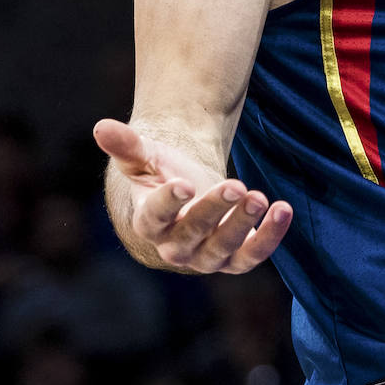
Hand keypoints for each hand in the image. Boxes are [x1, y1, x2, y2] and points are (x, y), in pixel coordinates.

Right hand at [93, 118, 291, 272]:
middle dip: (214, 211)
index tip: (184, 184)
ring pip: (222, 249)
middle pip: (192, 234)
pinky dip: (269, 237)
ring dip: (243, 225)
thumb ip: (126, 145)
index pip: (153, 218)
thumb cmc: (160, 173)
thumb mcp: (143, 156)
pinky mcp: (233, 257)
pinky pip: (251, 256)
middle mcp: (174, 245)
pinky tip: (283, 210)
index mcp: (147, 220)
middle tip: (236, 186)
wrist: (186, 194)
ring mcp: (204, 255)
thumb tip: (101, 127)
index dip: (168, 204)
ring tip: (260, 197)